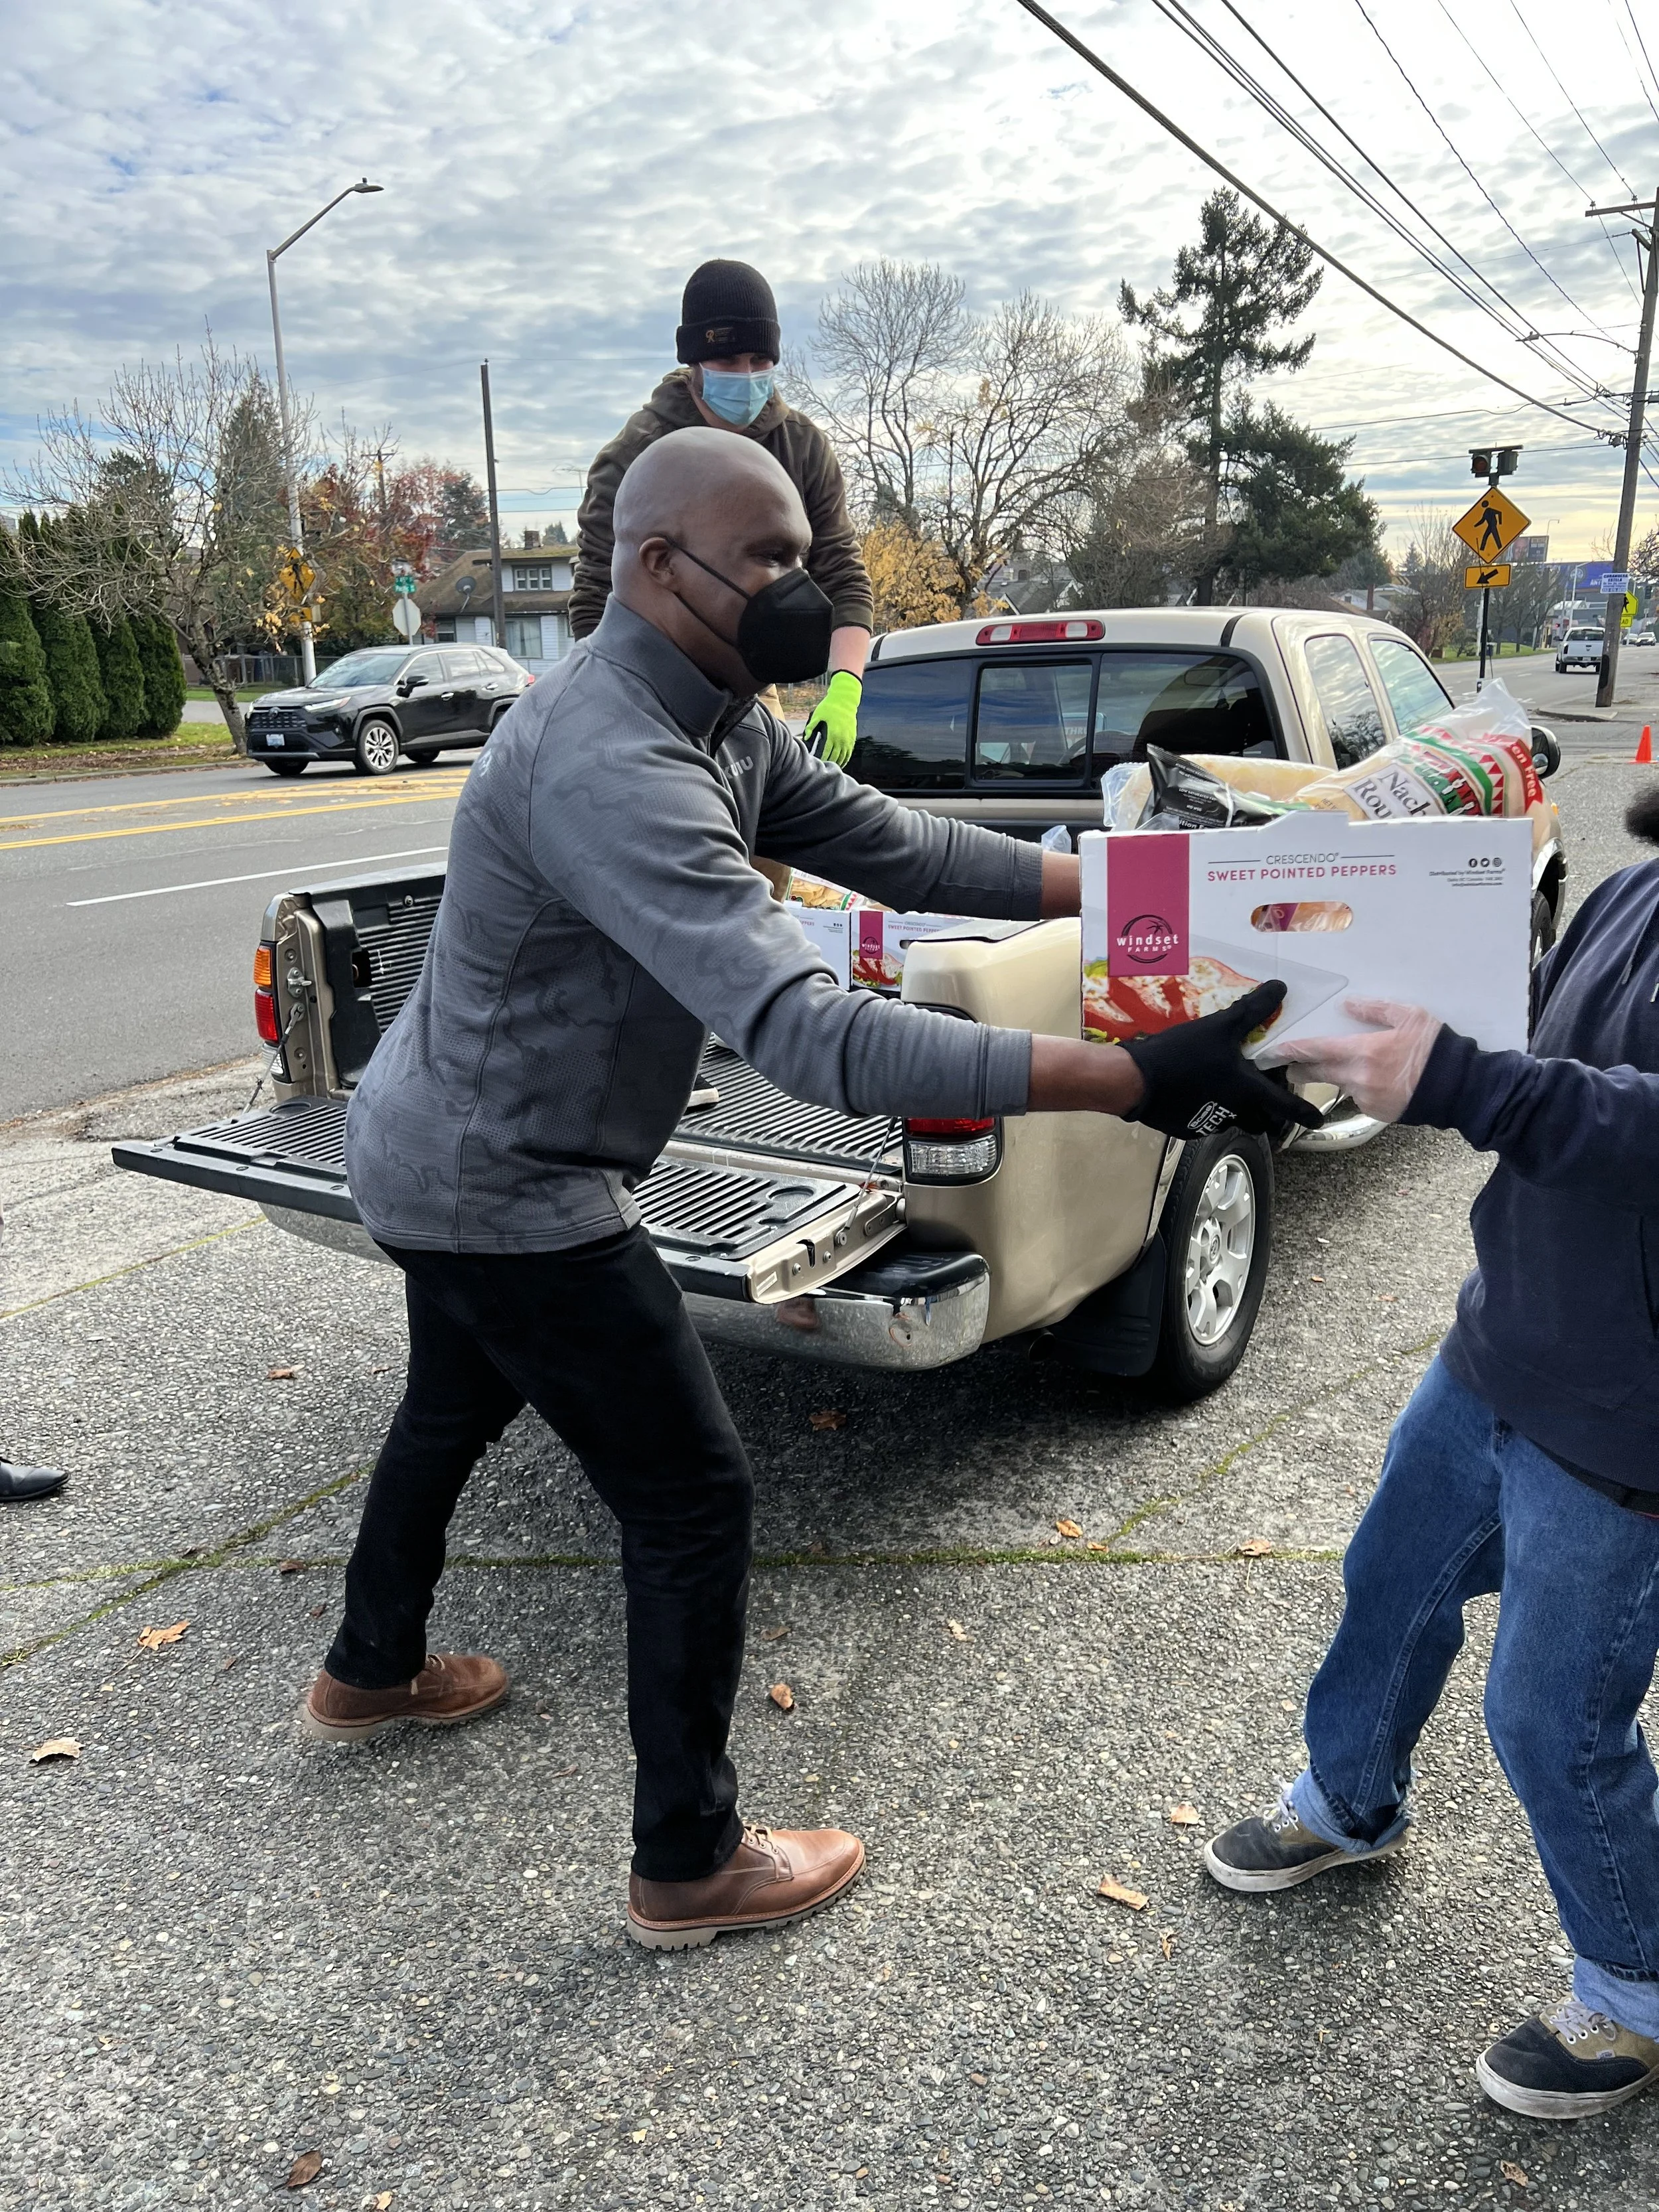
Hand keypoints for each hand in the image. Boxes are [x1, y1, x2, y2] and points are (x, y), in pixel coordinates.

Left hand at [804, 670, 860, 765]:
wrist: (846, 700)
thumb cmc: (830, 706)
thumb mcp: (817, 715)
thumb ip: (811, 727)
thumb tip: (805, 738)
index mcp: (832, 734)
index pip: (826, 752)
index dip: (822, 760)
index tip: (817, 764)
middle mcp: (842, 738)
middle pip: (835, 757)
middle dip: (828, 764)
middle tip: (822, 769)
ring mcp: (848, 739)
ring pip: (843, 757)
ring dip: (837, 763)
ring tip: (831, 769)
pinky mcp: (852, 737)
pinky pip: (849, 752)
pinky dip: (845, 759)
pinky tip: (841, 763)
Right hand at [1123, 982, 1324, 1140]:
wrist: (1136, 1081)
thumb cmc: (1183, 1054)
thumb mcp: (1220, 1026)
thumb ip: (1252, 1010)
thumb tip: (1280, 988)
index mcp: (1248, 1091)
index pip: (1286, 1107)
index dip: (1304, 1113)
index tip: (1316, 1119)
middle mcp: (1234, 1112)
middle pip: (1261, 1121)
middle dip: (1268, 1114)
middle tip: (1266, 1101)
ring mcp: (1209, 1124)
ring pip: (1233, 1120)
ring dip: (1236, 1109)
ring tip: (1226, 1090)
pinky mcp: (1187, 1128)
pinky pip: (1205, 1121)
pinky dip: (1207, 1109)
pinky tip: (1195, 1092)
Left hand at [1260, 997, 1441, 1124]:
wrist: (1461, 1086)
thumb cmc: (1435, 1047)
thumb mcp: (1409, 1016)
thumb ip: (1375, 1010)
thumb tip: (1348, 1004)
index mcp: (1364, 1052)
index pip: (1317, 1050)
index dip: (1293, 1050)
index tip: (1275, 1050)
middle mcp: (1359, 1079)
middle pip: (1319, 1073)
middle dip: (1302, 1069)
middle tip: (1291, 1065)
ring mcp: (1367, 1099)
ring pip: (1340, 1085)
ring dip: (1336, 1077)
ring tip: (1343, 1067)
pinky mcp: (1377, 1113)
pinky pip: (1359, 1099)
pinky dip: (1359, 1089)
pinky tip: (1374, 1081)